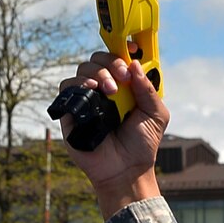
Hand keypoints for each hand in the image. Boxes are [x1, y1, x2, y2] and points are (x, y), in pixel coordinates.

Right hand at [56, 52, 170, 215]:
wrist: (126, 170)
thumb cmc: (142, 144)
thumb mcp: (156, 113)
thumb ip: (148, 88)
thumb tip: (135, 64)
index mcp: (124, 86)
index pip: (117, 59)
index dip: (122, 52)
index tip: (131, 58)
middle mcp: (104, 90)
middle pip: (98, 60)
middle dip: (111, 63)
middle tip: (122, 78)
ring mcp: (87, 100)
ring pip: (82, 70)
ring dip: (97, 73)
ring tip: (110, 91)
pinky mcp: (71, 112)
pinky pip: (67, 89)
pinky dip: (78, 85)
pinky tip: (92, 91)